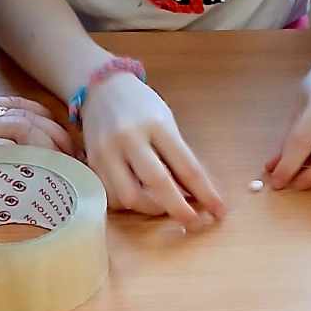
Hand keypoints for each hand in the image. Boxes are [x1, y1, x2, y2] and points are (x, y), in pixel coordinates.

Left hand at [0, 84, 73, 221]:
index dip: (27, 174)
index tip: (50, 193)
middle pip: (24, 137)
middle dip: (53, 157)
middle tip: (75, 179)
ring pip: (26, 119)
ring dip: (53, 136)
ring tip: (76, 157)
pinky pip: (14, 105)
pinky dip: (39, 115)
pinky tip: (57, 128)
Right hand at [82, 73, 223, 230]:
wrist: (101, 88)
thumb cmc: (141, 106)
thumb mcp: (166, 122)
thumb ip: (177, 156)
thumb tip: (195, 194)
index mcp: (157, 125)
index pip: (187, 166)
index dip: (205, 193)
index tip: (219, 211)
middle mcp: (130, 138)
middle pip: (156, 184)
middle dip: (178, 209)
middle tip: (193, 222)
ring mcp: (107, 151)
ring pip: (129, 197)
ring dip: (150, 209)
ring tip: (164, 206)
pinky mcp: (92, 163)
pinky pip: (111, 195)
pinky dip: (129, 203)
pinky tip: (141, 198)